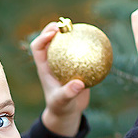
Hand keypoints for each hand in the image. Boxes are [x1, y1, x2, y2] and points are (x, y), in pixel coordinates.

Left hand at [31, 21, 90, 136]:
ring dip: (71, 33)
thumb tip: (79, 84)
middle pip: (50, 39)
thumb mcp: (63, 102)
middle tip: (67, 24)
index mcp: (44, 67)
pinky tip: (100, 43)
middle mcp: (52, 61)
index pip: (37, 47)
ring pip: (65, 43)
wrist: (67, 112)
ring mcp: (64, 62)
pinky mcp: (75, 65)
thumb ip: (69, 93)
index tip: (54, 33)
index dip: (43, 37)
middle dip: (55, 28)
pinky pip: (81, 52)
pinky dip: (88, 46)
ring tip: (82, 28)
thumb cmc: (61, 108)